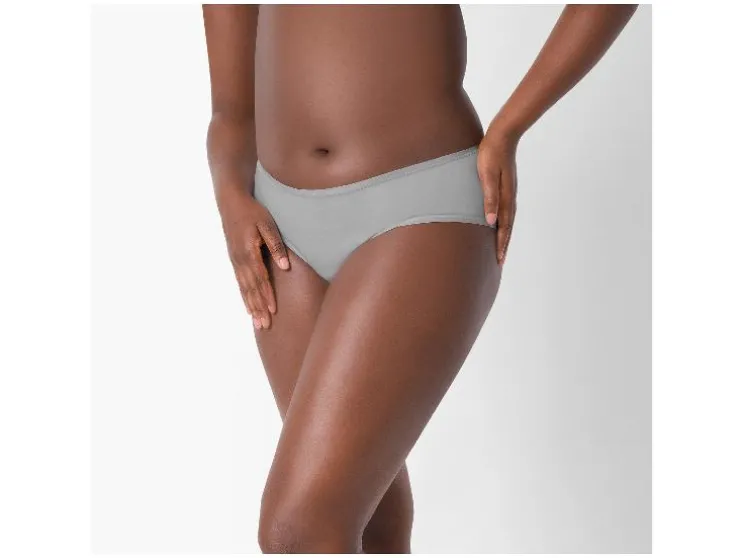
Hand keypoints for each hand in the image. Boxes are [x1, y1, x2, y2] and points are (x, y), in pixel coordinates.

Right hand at [217, 188, 289, 329]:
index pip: (261, 278)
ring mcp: (235, 262)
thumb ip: (276, 245)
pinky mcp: (234, 261)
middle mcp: (240, 260)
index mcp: (249, 252)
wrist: (231, 203)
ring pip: (244, 289)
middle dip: (259, 308)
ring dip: (252, 307)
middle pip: (251, 289)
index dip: (267, 295)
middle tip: (265, 326)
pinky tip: (249, 309)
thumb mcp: (267, 224)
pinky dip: (245, 298)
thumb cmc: (253, 212)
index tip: (273, 310)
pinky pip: (240, 284)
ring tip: (258, 323)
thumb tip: (285, 266)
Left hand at [477, 129, 518, 265]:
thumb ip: (489, 197)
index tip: (499, 259)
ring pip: (507, 219)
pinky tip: (497, 223)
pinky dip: (503, 222)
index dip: (501, 243)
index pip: (504, 227)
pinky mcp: (505, 187)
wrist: (502, 135)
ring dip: (504, 234)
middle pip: (508, 226)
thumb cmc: (490, 154)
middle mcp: (509, 197)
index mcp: (506, 197)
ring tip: (499, 247)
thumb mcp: (487, 175)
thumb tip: (491, 221)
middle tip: (499, 261)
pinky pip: (505, 210)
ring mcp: (509, 192)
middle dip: (503, 244)